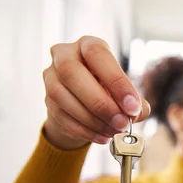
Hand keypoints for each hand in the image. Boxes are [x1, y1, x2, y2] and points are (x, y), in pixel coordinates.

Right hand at [42, 35, 150, 149]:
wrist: (84, 104)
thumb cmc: (108, 91)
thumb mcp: (124, 91)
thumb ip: (134, 101)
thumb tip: (136, 113)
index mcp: (87, 45)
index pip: (98, 54)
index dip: (116, 81)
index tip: (133, 106)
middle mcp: (64, 55)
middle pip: (72, 72)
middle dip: (100, 103)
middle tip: (122, 123)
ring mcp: (50, 77)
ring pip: (62, 96)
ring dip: (92, 119)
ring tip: (114, 131)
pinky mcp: (46, 100)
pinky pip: (60, 116)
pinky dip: (84, 130)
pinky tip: (102, 137)